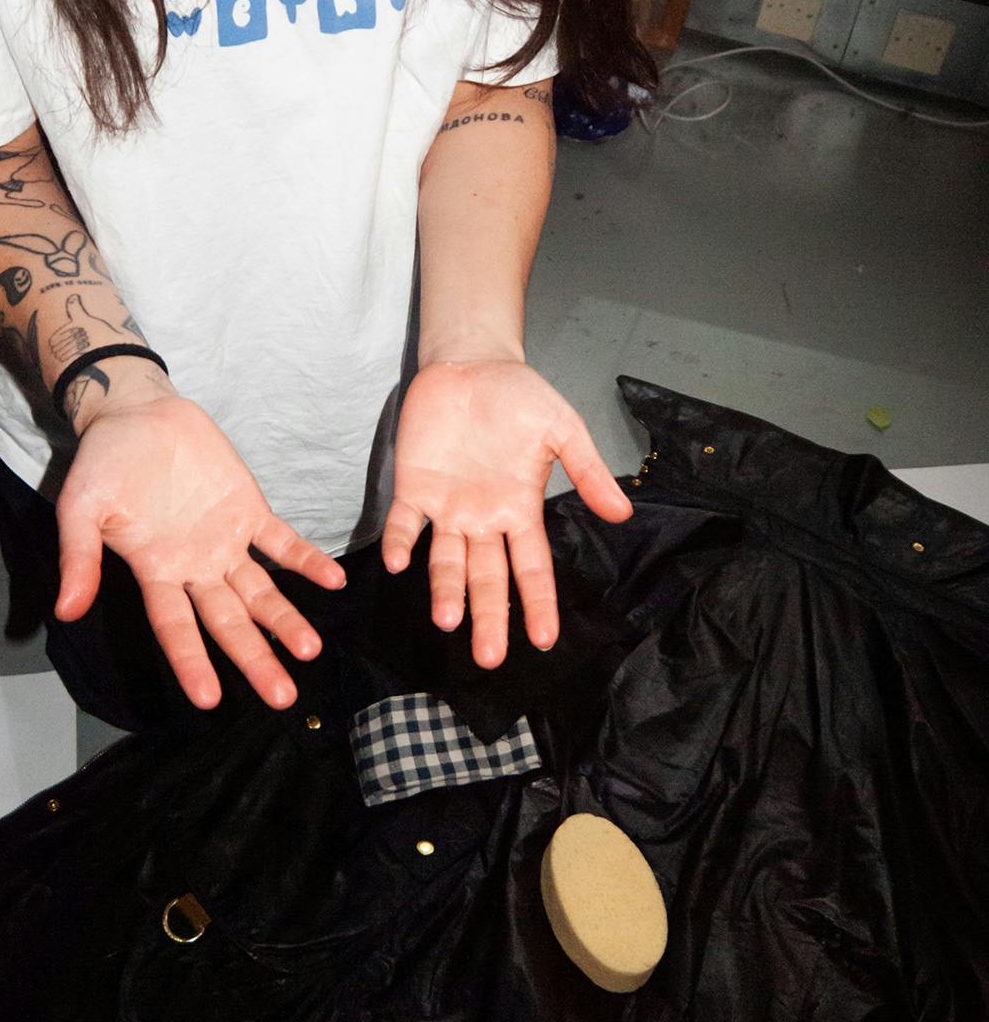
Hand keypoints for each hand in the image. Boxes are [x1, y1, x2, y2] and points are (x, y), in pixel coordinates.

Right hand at [54, 390, 344, 709]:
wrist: (137, 414)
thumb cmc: (103, 462)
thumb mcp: (80, 507)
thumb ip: (78, 557)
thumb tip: (66, 610)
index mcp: (154, 571)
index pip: (175, 628)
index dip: (191, 662)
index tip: (209, 699)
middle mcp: (194, 566)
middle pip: (228, 623)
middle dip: (254, 659)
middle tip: (283, 696)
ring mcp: (225, 541)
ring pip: (261, 592)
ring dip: (285, 620)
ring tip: (310, 649)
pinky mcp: (249, 510)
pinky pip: (282, 542)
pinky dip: (307, 561)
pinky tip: (333, 581)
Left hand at [382, 360, 631, 667]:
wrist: (471, 363)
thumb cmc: (520, 397)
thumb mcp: (563, 430)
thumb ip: (587, 471)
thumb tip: (622, 513)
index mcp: (519, 510)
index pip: (531, 568)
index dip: (537, 604)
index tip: (545, 641)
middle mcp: (482, 518)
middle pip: (487, 578)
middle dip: (489, 617)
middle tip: (488, 659)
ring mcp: (446, 506)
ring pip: (445, 561)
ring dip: (445, 591)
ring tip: (448, 622)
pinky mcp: (413, 486)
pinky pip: (404, 521)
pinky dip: (400, 541)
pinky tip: (399, 561)